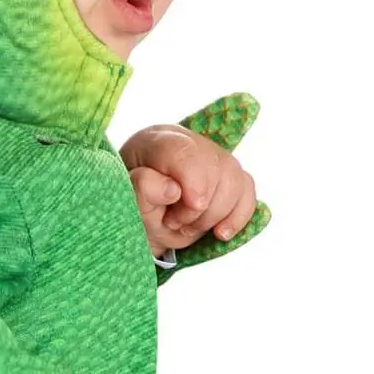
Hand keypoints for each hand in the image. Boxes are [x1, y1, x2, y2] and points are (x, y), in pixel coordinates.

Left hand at [121, 123, 257, 255]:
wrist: (143, 221)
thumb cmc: (131, 206)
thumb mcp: (126, 200)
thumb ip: (141, 189)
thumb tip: (172, 189)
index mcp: (158, 141)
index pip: (185, 151)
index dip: (194, 183)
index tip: (191, 209)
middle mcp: (190, 142)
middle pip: (216, 167)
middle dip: (199, 208)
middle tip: (173, 222)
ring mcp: (214, 158)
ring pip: (236, 180)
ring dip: (215, 215)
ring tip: (188, 226)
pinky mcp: (230, 177)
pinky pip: (247, 191)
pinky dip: (238, 217)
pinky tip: (220, 233)